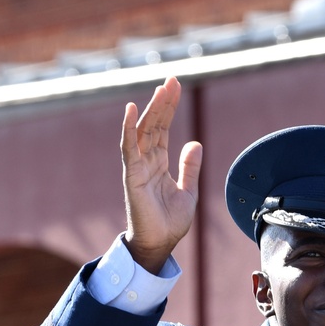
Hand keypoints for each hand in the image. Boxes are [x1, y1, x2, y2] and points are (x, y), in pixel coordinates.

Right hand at [120, 77, 202, 273]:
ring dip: (151, 110)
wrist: (160, 245)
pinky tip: (131, 109)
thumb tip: (195, 144)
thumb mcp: (188, 191)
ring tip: (161, 89)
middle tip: (171, 80)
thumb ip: (190, 168)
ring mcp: (137, 167)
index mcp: (159, 164)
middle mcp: (146, 162)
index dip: (169, 108)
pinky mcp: (132, 176)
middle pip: (154, 125)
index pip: (163, 129)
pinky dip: (128, 128)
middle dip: (163, 103)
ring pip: (143, 132)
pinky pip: (128, 148)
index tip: (176, 86)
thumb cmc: (169, 223)